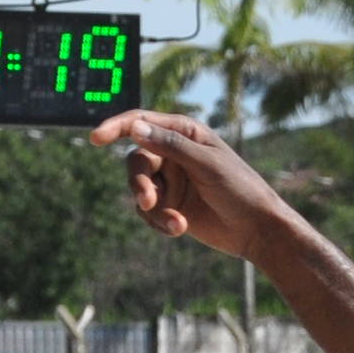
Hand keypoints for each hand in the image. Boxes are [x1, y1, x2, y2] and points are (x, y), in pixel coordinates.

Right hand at [94, 110, 293, 262]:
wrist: (257, 230)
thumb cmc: (239, 189)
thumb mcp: (206, 163)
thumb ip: (170, 145)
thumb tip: (134, 127)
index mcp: (184, 132)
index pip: (142, 122)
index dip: (116, 127)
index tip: (96, 138)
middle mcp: (173, 153)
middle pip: (136, 160)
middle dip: (139, 182)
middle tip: (147, 201)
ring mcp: (171, 180)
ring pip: (139, 189)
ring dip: (152, 208)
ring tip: (175, 224)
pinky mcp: (169, 206)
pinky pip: (148, 212)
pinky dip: (159, 221)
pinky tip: (179, 229)